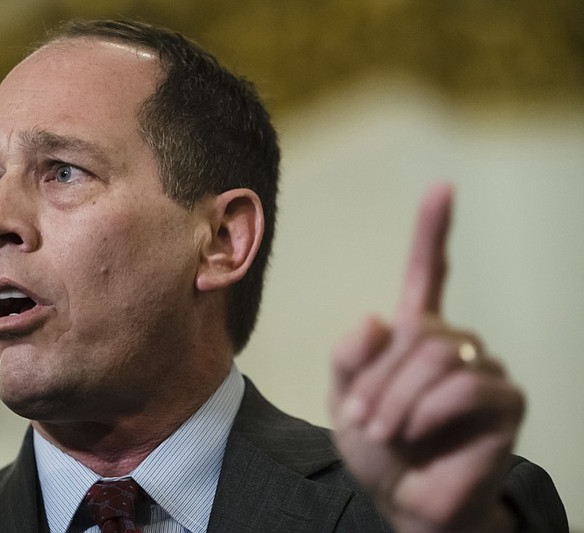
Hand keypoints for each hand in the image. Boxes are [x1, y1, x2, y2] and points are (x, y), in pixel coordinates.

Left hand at [329, 183, 524, 531]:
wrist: (400, 498)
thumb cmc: (376, 445)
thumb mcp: (344, 396)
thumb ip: (351, 355)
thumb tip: (378, 317)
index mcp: (412, 332)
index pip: (427, 271)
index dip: (433, 230)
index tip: (442, 188)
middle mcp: (452, 342)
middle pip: (419, 330)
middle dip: (380, 379)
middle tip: (364, 421)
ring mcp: (482, 368)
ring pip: (438, 353)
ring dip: (398, 398)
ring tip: (385, 431)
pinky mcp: (505, 400)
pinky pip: (466, 383)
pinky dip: (428, 409)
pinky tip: (418, 432)